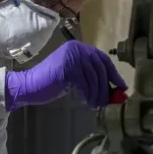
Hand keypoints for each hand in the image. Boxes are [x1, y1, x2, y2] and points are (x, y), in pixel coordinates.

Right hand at [4, 40, 126, 111]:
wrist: (30, 86)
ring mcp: (71, 57)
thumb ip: (91, 77)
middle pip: (100, 69)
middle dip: (106, 87)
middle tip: (108, 101)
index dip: (114, 74)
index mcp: (79, 48)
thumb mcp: (76, 77)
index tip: (122, 87)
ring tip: (96, 104)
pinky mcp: (67, 68)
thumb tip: (114, 88)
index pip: (103, 59)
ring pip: (93, 78)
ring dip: (97, 94)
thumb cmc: (52, 83)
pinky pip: (84, 84)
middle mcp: (76, 49)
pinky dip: (88, 95)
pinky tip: (87, 102)